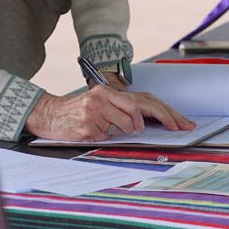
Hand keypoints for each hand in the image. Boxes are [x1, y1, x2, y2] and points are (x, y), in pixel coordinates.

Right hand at [25, 87, 195, 141]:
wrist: (47, 114)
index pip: (144, 100)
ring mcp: (95, 113)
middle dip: (163, 119)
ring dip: (125, 131)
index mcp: (108, 91)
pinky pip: (107, 136)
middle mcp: (103, 98)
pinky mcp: (87, 128)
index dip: (165, 112)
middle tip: (177, 129)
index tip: (180, 122)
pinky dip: (106, 137)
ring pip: (125, 126)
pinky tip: (96, 132)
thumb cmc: (76, 110)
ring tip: (113, 128)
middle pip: (140, 108)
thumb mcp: (99, 102)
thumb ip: (120, 108)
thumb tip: (144, 122)